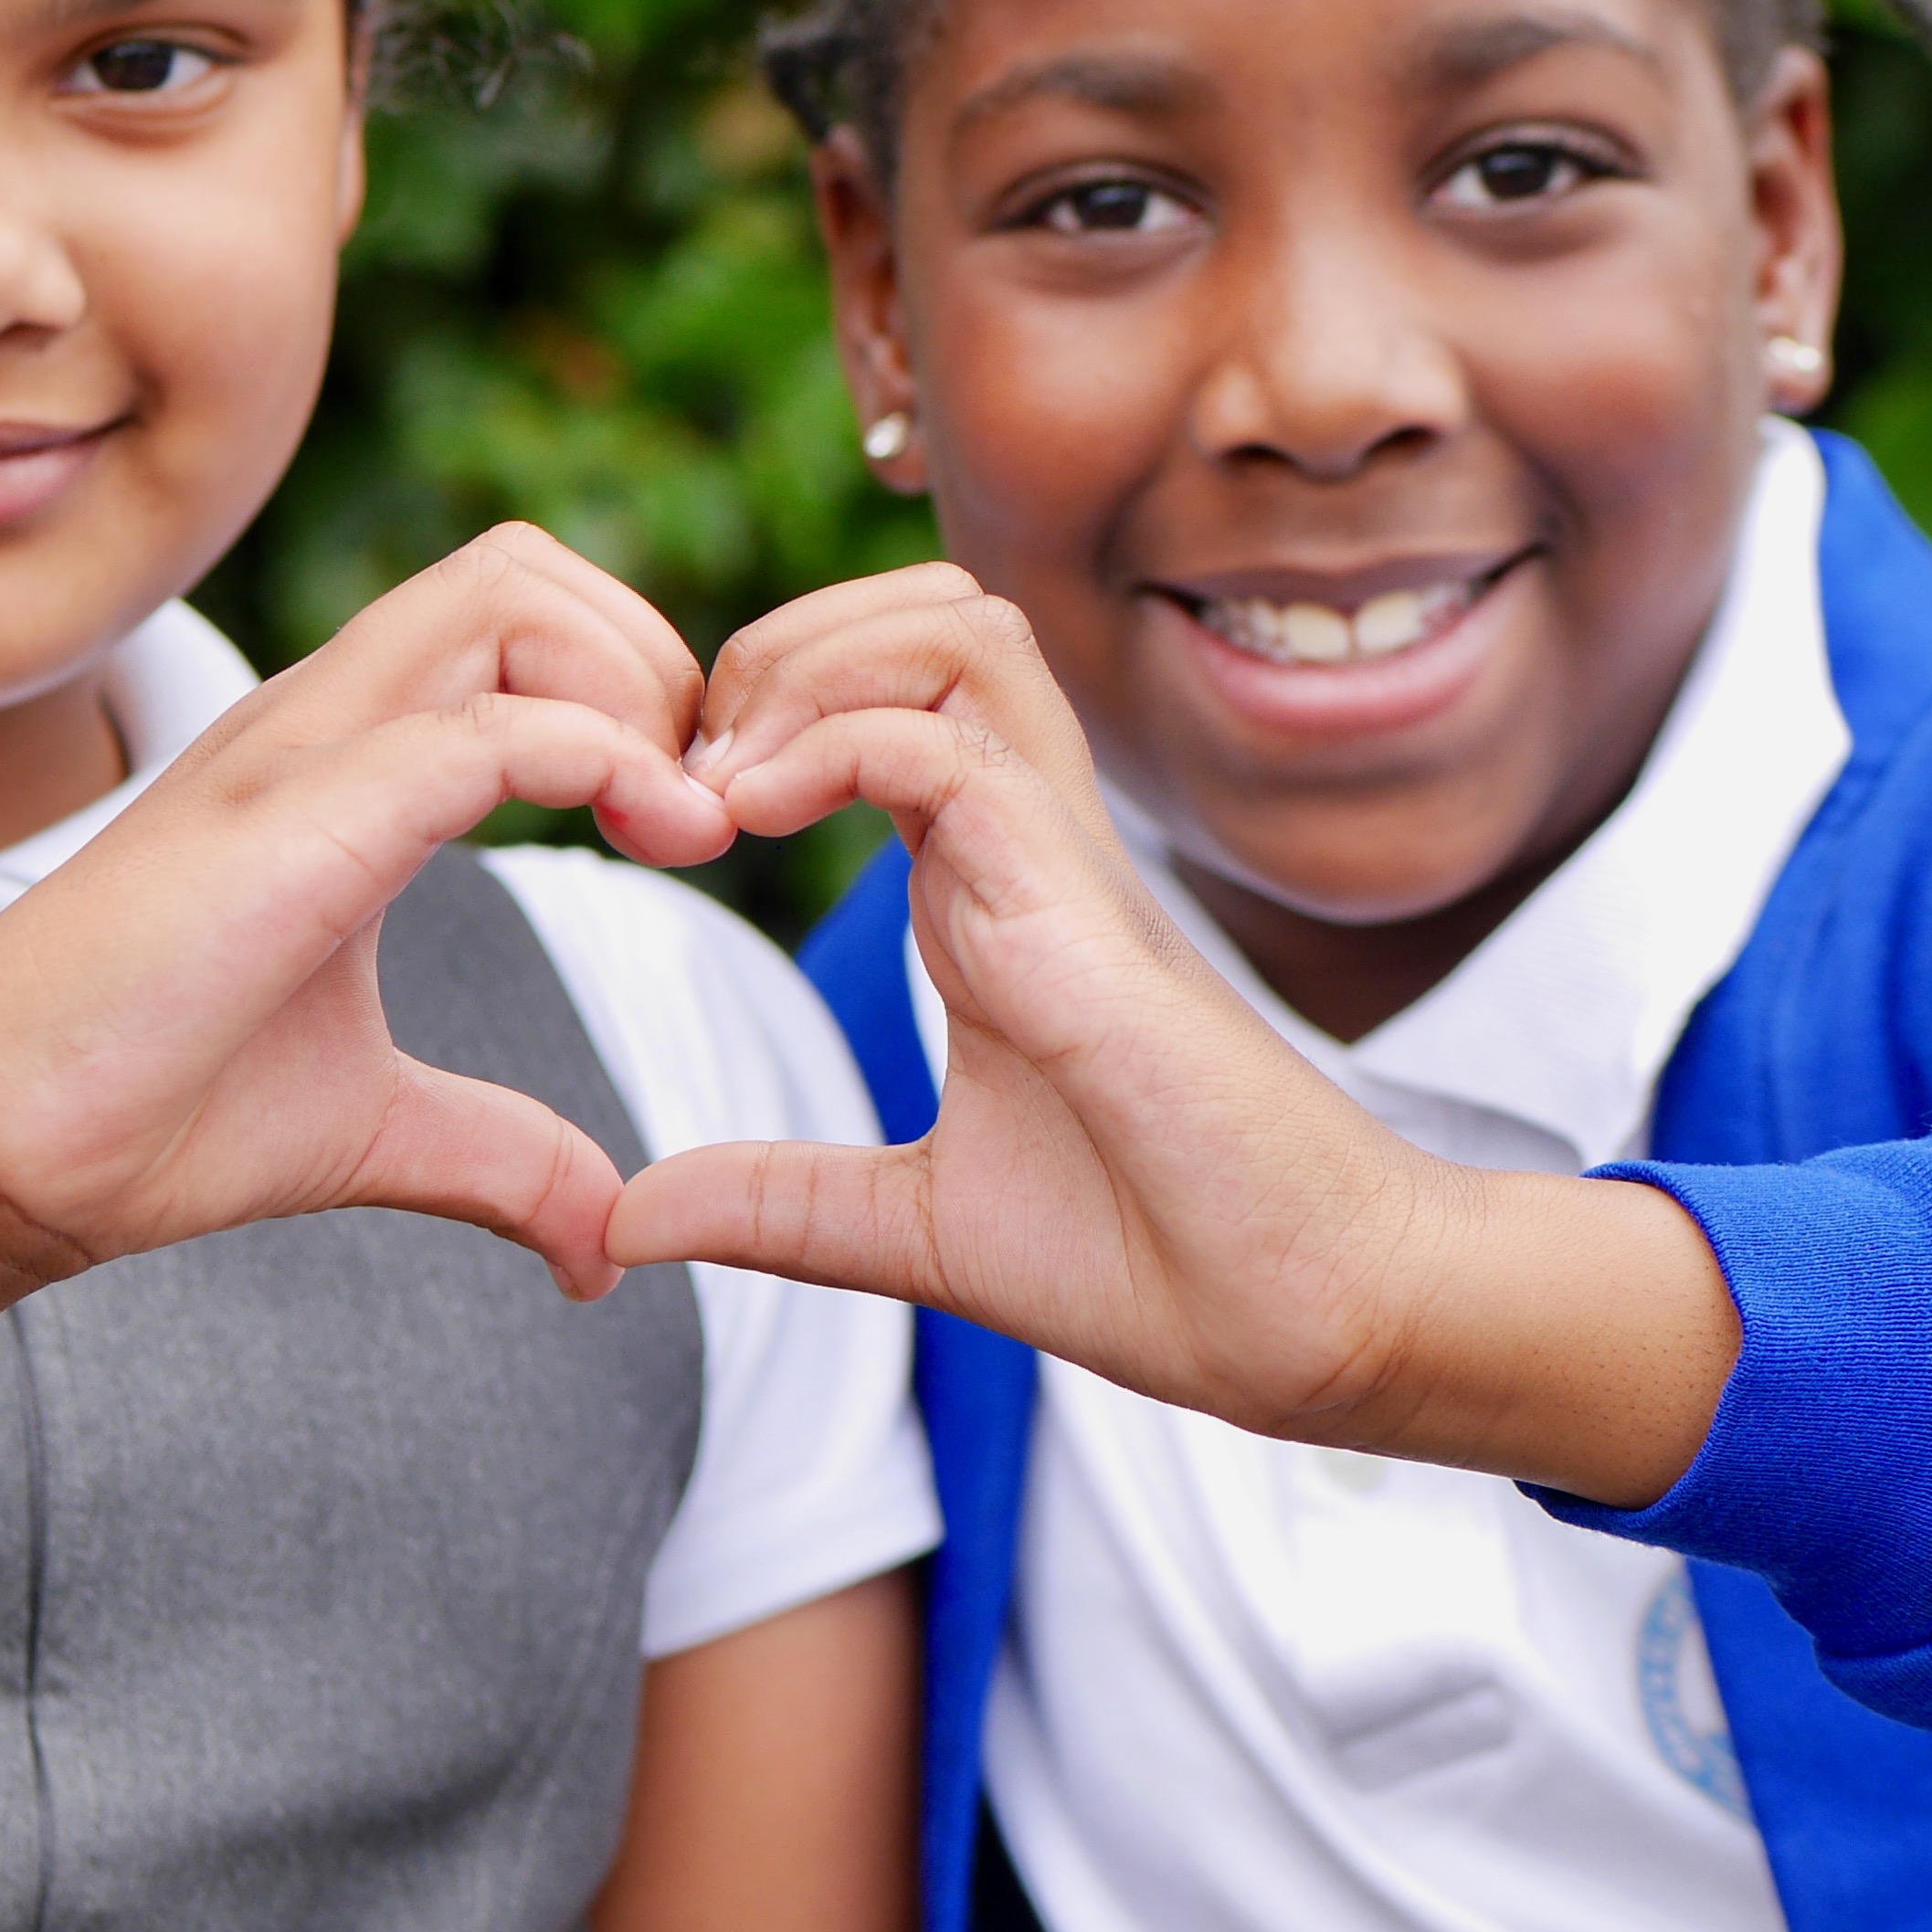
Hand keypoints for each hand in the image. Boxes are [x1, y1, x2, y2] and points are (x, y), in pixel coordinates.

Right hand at [0, 525, 734, 1314]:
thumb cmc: (148, 1113)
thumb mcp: (377, 1128)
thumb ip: (503, 1155)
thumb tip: (607, 1246)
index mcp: (345, 755)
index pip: (521, 613)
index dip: (637, 691)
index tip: (692, 832)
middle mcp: (322, 720)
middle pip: (525, 564)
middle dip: (651, 658)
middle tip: (696, 815)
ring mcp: (295, 754)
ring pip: (505, 592)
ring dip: (630, 686)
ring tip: (677, 827)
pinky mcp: (286, 824)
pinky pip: (476, 729)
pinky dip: (594, 760)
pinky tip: (648, 846)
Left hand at [608, 566, 1736, 1500]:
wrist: (1304, 1319)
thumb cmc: (1154, 1257)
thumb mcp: (913, 1226)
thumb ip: (776, 1203)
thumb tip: (627, 1223)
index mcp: (985, 886)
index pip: (885, 693)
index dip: (761, 708)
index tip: (661, 813)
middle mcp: (1026, 841)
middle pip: (922, 612)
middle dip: (780, 642)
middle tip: (682, 766)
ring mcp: (1063, 860)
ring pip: (956, 632)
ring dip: (813, 664)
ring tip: (723, 780)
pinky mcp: (1082, 909)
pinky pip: (953, 749)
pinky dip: (837, 746)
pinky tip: (755, 818)